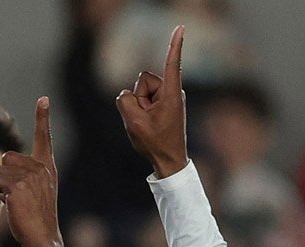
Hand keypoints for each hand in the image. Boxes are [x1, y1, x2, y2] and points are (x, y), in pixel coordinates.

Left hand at [0, 96, 60, 246]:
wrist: (42, 237)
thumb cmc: (37, 216)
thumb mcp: (35, 191)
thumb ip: (20, 174)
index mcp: (47, 166)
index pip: (44, 137)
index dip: (43, 117)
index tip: (44, 99)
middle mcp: (40, 168)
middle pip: (7, 157)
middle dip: (5, 174)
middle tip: (18, 194)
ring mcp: (29, 177)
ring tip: (15, 201)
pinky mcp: (17, 187)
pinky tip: (11, 204)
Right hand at [115, 25, 187, 177]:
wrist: (169, 162)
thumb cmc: (155, 143)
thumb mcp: (133, 122)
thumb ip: (124, 100)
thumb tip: (126, 94)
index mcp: (171, 94)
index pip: (172, 63)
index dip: (174, 45)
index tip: (180, 27)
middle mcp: (172, 91)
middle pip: (143, 80)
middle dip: (139, 98)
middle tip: (147, 121)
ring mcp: (168, 97)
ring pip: (141, 91)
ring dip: (140, 107)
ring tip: (150, 124)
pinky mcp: (164, 102)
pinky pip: (144, 100)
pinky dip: (142, 110)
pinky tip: (150, 126)